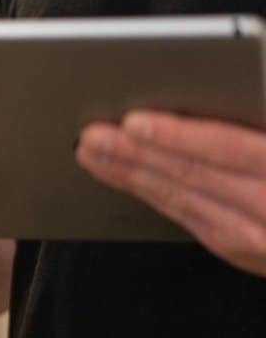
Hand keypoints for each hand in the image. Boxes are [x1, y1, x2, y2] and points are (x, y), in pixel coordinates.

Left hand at [77, 110, 265, 276]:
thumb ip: (255, 113)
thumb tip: (227, 87)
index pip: (232, 150)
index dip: (180, 136)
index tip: (135, 121)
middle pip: (195, 175)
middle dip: (135, 154)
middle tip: (89, 133)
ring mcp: (261, 237)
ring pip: (184, 201)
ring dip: (131, 176)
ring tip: (92, 152)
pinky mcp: (245, 250)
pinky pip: (190, 219)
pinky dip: (153, 196)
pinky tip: (124, 177)